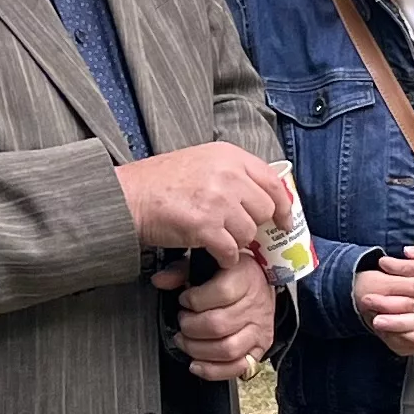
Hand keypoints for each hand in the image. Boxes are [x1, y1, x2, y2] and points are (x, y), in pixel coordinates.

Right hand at [119, 142, 287, 262]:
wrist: (129, 196)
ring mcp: (218, 201)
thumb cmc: (161, 181)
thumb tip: (260, 197)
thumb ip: (232, 174)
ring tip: (218, 238)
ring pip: (248, 232)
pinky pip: (231, 250)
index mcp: (229, 156)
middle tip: (238, 231)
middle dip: (253, 225)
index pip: (272, 181)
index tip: (284, 221)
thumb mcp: (202, 162)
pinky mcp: (205, 226)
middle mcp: (228, 175)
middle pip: (263, 209)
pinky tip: (214, 252)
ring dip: (236, 242)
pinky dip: (225, 257)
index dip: (282, 205)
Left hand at [158, 246, 274, 377]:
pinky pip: (237, 368)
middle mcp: (255, 306)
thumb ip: (182, 270)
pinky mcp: (258, 350)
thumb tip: (160, 280)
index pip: (221, 293)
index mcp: (245, 278)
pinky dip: (213, 371)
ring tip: (186, 340)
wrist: (261, 286)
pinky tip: (196, 364)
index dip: (195, 299)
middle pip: (218, 325)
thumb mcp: (209, 263)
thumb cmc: (233, 275)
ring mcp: (259, 330)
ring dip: (198, 349)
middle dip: (191, 326)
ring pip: (227, 349)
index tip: (184, 299)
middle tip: (183, 321)